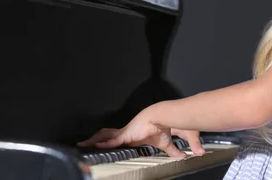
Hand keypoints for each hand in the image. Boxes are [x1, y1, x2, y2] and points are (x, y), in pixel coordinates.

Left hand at [77, 110, 204, 156]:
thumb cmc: (170, 123)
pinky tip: (90, 145)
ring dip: (95, 140)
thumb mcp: (172, 141)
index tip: (109, 146)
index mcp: (139, 135)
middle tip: (88, 144)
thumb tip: (189, 155)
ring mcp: (127, 132)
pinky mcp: (126, 134)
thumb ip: (176, 150)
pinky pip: (111, 140)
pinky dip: (101, 143)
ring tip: (83, 144)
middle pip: (111, 135)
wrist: (167, 115)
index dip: (117, 142)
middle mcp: (131, 132)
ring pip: (107, 136)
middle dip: (100, 139)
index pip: (125, 138)